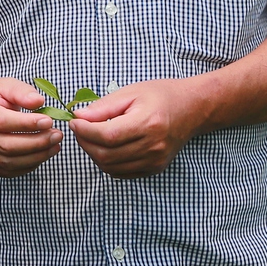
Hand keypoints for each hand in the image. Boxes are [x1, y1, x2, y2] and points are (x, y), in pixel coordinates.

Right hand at [0, 77, 63, 177]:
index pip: (1, 121)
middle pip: (6, 145)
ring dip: (36, 156)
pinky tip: (42, 155)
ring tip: (55, 146)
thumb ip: (22, 91)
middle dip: (36, 143)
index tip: (49, 121)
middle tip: (57, 135)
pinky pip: (8, 171)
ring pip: (8, 162)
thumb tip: (39, 102)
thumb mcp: (5, 84)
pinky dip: (28, 166)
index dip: (27, 124)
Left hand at [69, 79, 202, 177]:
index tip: (75, 121)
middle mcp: (153, 146)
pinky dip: (107, 163)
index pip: (107, 136)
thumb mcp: (130, 92)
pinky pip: (121, 173)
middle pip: (106, 155)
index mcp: (148, 124)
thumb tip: (78, 117)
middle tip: (79, 129)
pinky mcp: (154, 169)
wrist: (191, 109)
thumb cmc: (161, 96)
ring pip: (111, 167)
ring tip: (90, 137)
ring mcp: (155, 161)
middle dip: (85, 143)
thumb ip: (103, 107)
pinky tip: (105, 147)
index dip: (85, 131)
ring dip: (93, 154)